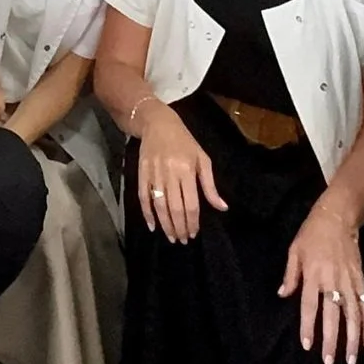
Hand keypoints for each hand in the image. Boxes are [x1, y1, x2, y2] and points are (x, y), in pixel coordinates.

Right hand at [132, 98, 225, 241]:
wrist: (157, 123)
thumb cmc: (184, 141)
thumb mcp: (202, 159)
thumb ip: (210, 185)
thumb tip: (222, 207)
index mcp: (187, 170)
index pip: (191, 204)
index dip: (192, 222)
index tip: (194, 233)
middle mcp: (170, 174)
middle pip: (175, 207)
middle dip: (179, 227)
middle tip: (183, 240)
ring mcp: (154, 174)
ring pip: (159, 205)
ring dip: (165, 224)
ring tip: (171, 237)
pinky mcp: (141, 173)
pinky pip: (143, 197)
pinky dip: (146, 213)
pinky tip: (152, 225)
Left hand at [280, 199, 363, 363]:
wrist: (338, 217)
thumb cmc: (311, 234)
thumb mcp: (294, 250)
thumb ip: (290, 275)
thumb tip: (283, 295)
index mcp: (313, 274)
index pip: (309, 306)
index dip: (308, 326)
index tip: (307, 345)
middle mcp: (332, 281)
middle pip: (333, 315)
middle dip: (332, 340)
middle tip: (330, 362)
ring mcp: (349, 281)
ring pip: (354, 315)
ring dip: (353, 339)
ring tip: (351, 360)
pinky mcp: (361, 280)